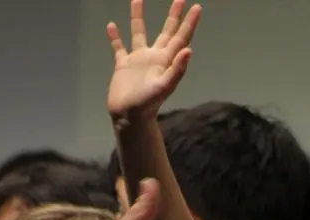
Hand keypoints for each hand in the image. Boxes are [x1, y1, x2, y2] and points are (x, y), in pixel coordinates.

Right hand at [107, 0, 199, 120]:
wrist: (129, 118)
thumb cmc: (148, 105)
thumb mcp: (164, 87)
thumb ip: (177, 69)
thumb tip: (189, 50)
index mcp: (166, 60)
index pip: (181, 37)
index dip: (189, 22)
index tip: (196, 7)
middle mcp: (154, 57)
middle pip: (166, 31)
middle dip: (173, 15)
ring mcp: (138, 60)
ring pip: (139, 33)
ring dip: (138, 18)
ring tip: (137, 0)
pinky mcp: (123, 66)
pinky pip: (119, 47)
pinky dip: (115, 37)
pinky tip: (112, 25)